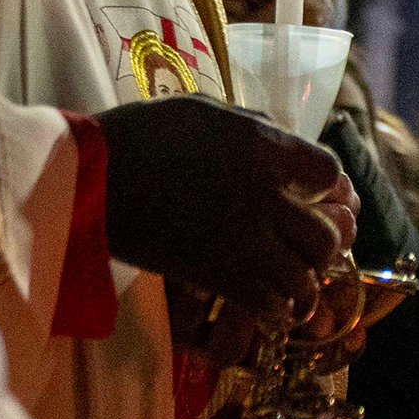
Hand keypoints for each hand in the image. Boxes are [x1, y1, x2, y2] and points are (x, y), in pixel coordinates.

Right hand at [98, 93, 354, 312]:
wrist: (86, 176)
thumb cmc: (141, 135)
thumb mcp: (205, 111)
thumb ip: (254, 127)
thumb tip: (288, 146)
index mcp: (261, 148)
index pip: (329, 173)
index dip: (331, 186)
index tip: (320, 195)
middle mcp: (260, 194)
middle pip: (325, 233)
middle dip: (326, 243)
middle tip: (311, 246)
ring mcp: (238, 238)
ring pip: (301, 276)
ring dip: (304, 282)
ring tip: (296, 283)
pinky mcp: (211, 273)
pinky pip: (265, 302)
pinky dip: (275, 307)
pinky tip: (271, 304)